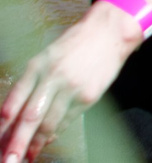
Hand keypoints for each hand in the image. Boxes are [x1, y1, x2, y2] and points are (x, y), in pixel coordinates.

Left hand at [1, 7, 140, 162]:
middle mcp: (52, 77)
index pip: (13, 102)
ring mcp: (72, 87)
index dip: (3, 126)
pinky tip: (49, 140)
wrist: (110, 31)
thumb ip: (32, 83)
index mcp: (37, 66)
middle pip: (29, 117)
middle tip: (9, 160)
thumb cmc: (76, 44)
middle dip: (17, 143)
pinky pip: (67, 119)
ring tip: (28, 156)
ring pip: (49, 123)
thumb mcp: (47, 57)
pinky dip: (56, 132)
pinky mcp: (89, 95)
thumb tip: (16, 114)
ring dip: (37, 143)